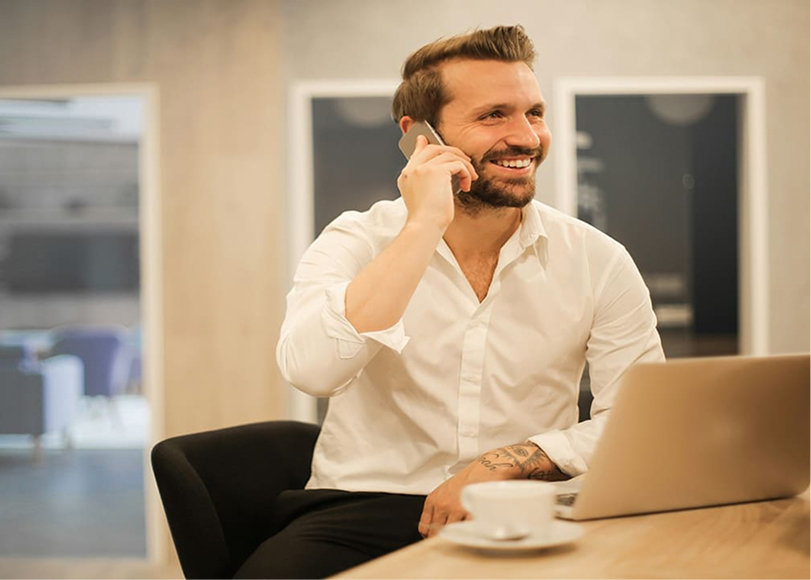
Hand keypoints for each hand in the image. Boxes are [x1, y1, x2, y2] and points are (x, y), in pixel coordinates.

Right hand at [397, 135, 477, 231]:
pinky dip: (466, 173)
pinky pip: (458, 164)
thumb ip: (429, 181)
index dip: (424, 145)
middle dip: (452, 152)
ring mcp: (423, 168)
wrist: (425, 226)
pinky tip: (467, 184)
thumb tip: (443, 171)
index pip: (416, 153)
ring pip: (449, 154)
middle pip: (433, 148)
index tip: (426, 140)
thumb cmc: (427, 218)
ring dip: (464, 165)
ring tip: (470, 177)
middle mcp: (412, 169)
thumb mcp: (425, 197)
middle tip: (464, 161)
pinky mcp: (436, 171)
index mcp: (406, 176)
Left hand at [418, 442, 566, 537]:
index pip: (425, 527)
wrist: (488, 467)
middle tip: (453, 537)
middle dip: (444, 538)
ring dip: (458, 536)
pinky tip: (472, 531)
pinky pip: (466, 532)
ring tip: (464, 533)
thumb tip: (433, 528)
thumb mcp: (445, 490)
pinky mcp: (471, 512)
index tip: (437, 537)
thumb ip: (438, 507)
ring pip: (451, 534)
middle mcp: (442, 505)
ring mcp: (456, 509)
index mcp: (433, 499)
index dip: (431, 535)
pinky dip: (468, 534)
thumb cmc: (469, 477)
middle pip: (436, 534)